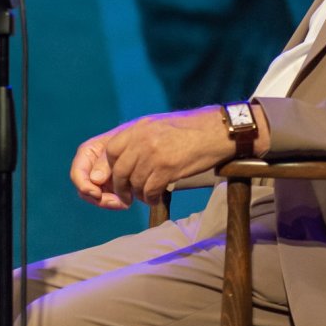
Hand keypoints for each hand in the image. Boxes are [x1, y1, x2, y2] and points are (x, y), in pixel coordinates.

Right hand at [69, 131, 129, 209]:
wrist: (148, 140)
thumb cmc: (132, 137)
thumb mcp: (119, 145)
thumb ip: (105, 161)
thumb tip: (95, 179)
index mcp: (87, 153)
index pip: (77, 174)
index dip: (84, 186)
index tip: (97, 194)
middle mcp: (91, 167)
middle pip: (85, 190)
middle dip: (99, 199)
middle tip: (117, 202)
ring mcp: (100, 178)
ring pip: (97, 198)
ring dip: (110, 203)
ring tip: (126, 202)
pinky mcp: (111, 187)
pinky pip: (109, 200)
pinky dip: (117, 202)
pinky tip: (128, 200)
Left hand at [101, 105, 233, 205]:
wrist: (217, 131)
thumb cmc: (190, 130)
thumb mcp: (158, 126)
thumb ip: (136, 140)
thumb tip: (118, 162)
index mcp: (137, 128)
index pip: (109, 149)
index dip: (108, 168)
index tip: (114, 179)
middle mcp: (141, 139)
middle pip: (118, 170)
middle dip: (120, 188)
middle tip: (126, 197)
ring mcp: (153, 153)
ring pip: (134, 183)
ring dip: (138, 195)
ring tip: (147, 196)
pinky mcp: (167, 167)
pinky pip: (150, 190)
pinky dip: (151, 198)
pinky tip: (157, 198)